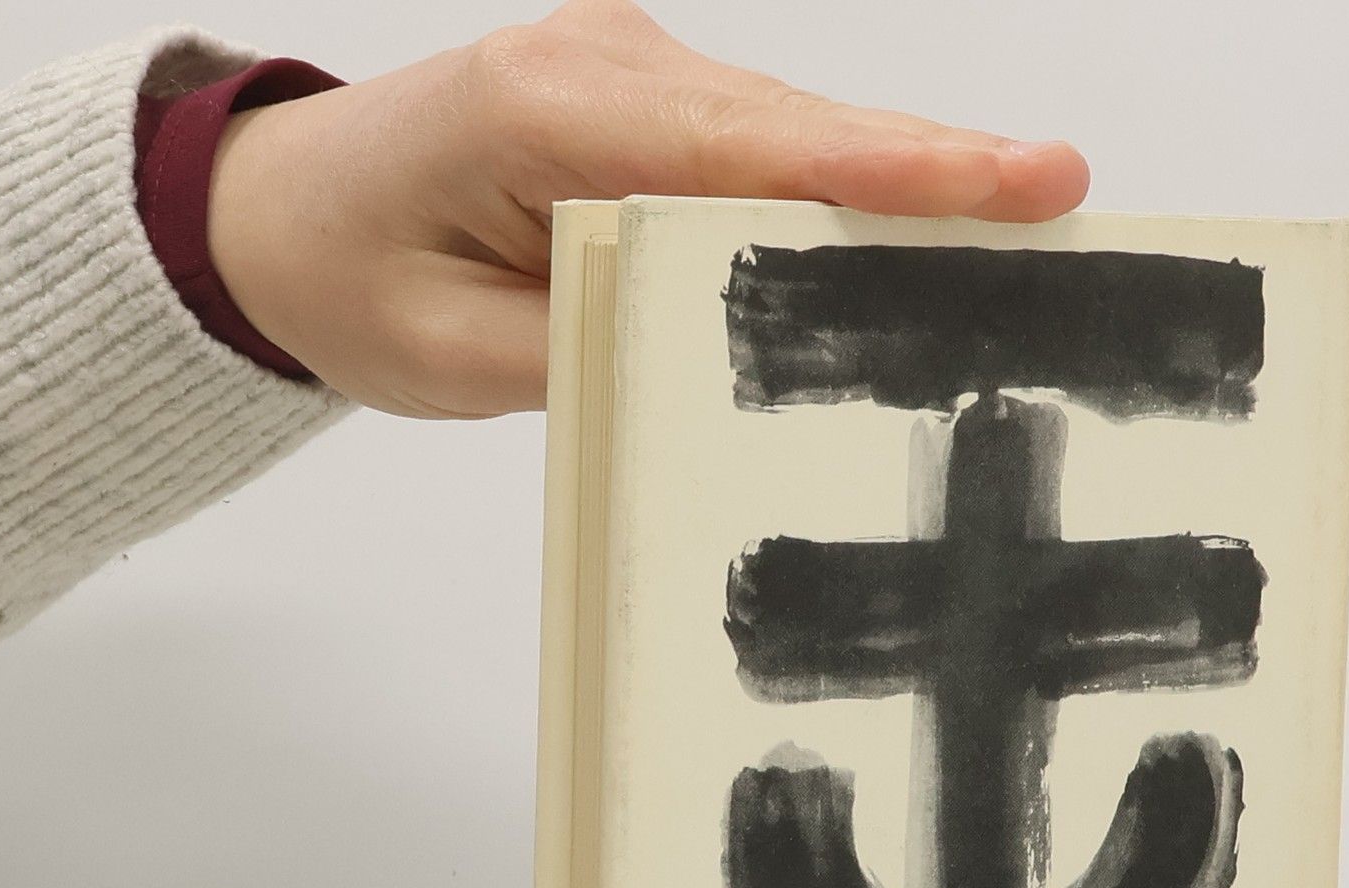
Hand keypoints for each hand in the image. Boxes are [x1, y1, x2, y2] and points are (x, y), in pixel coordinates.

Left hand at [206, 2, 1090, 418]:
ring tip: (1029, 220)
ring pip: (794, 137)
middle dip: (933, 167)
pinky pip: (767, 153)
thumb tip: (723, 358)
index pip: (741, 144)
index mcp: (542, 110)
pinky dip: (847, 195)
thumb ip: (592, 346)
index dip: (881, 170)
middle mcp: (603, 68)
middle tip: (1061, 192)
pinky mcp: (652, 115)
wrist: (287, 218)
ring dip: (904, 184)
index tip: (1004, 179)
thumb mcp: (450, 353)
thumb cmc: (352, 275)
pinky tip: (932, 229)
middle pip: (796, 126)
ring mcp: (634, 80)